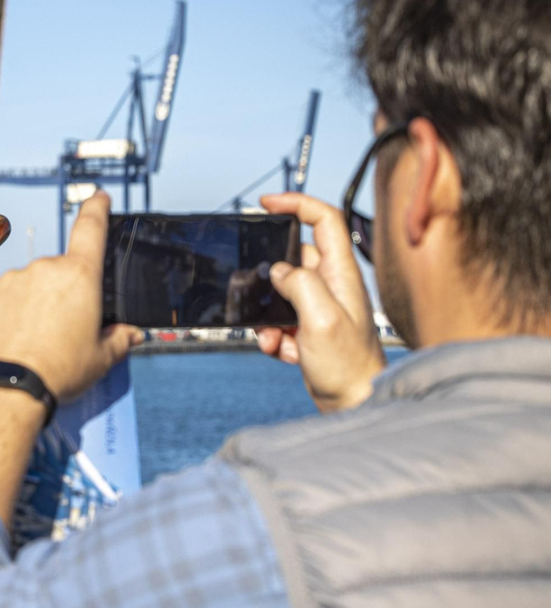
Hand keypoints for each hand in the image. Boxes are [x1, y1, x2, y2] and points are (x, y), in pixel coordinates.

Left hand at [0, 192, 141, 401]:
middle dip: (60, 294)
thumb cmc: (54, 374)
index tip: (97, 198)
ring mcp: (10, 279)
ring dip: (29, 303)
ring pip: (26, 285)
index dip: (96, 209)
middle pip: (57, 271)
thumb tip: (130, 334)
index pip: (91, 229)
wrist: (4, 390)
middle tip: (59, 330)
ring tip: (30, 340)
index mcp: (79, 277)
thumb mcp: (100, 360)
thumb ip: (119, 339)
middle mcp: (43, 270)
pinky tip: (7, 337)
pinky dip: (4, 311)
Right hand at [256, 193, 385, 412]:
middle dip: (267, 275)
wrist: (353, 404)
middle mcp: (332, 285)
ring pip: (280, 291)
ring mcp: (321, 306)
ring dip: (266, 311)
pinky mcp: (309, 328)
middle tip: (254, 290)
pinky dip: (271, 333)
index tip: (266, 203)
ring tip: (271, 333)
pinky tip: (279, 349)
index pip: (323, 220)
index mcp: (341, 274)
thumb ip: (299, 284)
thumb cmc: (348, 366)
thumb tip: (278, 270)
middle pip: (293, 256)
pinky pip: (279, 318)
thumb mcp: (321, 320)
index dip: (296, 204)